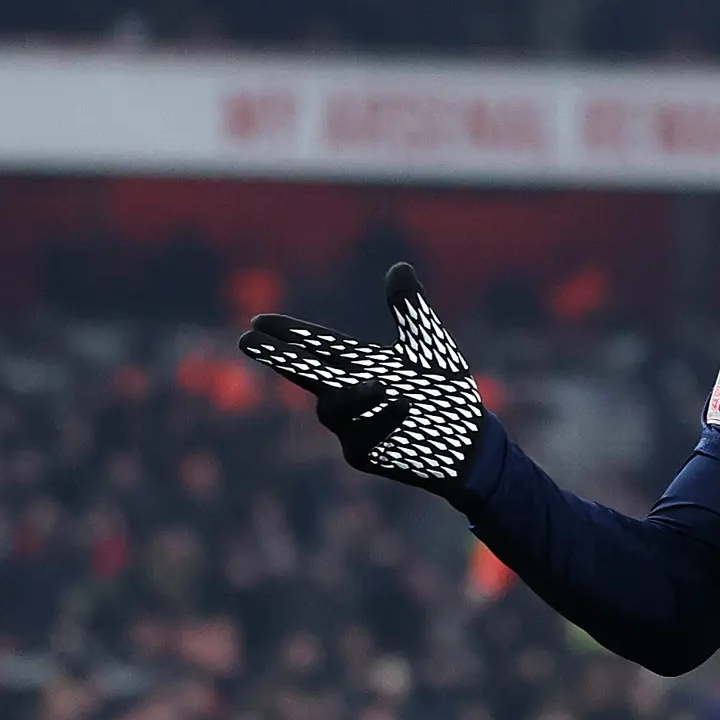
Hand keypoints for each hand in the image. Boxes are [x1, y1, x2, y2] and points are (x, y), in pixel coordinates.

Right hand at [239, 260, 486, 492]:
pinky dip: (381, 418)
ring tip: (380, 384)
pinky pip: (362, 437)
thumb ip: (410, 310)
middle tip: (248, 341)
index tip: (258, 322)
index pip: (316, 345)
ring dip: (351, 395)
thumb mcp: (428, 345)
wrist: (471, 441)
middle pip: (304, 373)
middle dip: (277, 357)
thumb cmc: (444, 392)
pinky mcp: (366, 454)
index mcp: (358, 365)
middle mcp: (348, 394)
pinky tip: (404, 405)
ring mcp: (352, 426)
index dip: (289, 333)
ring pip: (331, 408)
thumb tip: (399, 266)